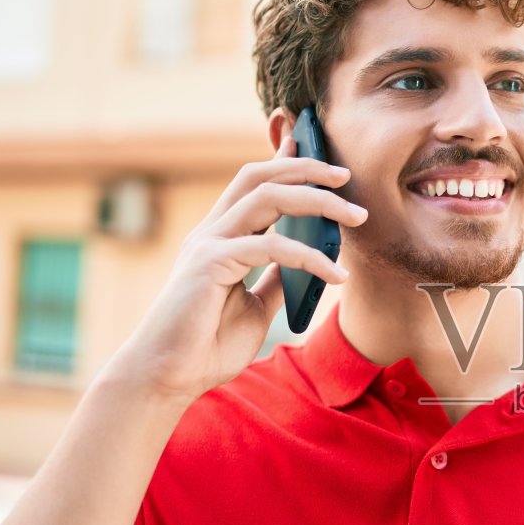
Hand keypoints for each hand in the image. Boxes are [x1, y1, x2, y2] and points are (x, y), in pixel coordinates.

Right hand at [103, 135, 367, 403]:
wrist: (168, 378)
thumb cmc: (206, 346)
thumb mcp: (256, 307)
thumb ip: (277, 280)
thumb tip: (309, 264)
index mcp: (220, 237)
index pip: (254, 185)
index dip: (284, 160)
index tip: (316, 146)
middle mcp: (212, 231)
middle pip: (260, 177)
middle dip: (306, 168)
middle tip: (347, 177)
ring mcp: (208, 243)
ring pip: (267, 197)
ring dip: (317, 200)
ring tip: (355, 217)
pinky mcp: (210, 264)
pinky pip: (270, 247)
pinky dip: (310, 257)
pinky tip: (337, 276)